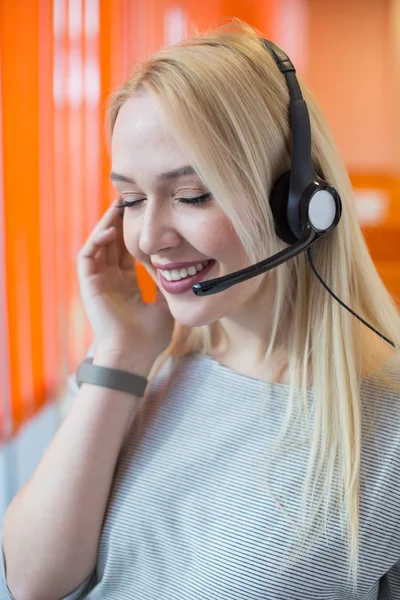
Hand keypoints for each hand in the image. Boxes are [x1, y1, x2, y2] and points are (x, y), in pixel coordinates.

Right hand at [76, 199, 173, 366]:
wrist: (133, 357)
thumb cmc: (149, 338)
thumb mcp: (165, 307)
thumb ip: (168, 289)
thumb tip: (183, 274)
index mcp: (125, 286)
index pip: (127, 252)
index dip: (134, 233)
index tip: (145, 216)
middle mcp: (109, 281)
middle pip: (111, 243)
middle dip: (119, 221)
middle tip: (131, 200)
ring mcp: (97, 282)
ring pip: (98, 245)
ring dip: (106, 224)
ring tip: (119, 205)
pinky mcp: (88, 285)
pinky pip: (87, 256)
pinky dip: (97, 240)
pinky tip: (111, 228)